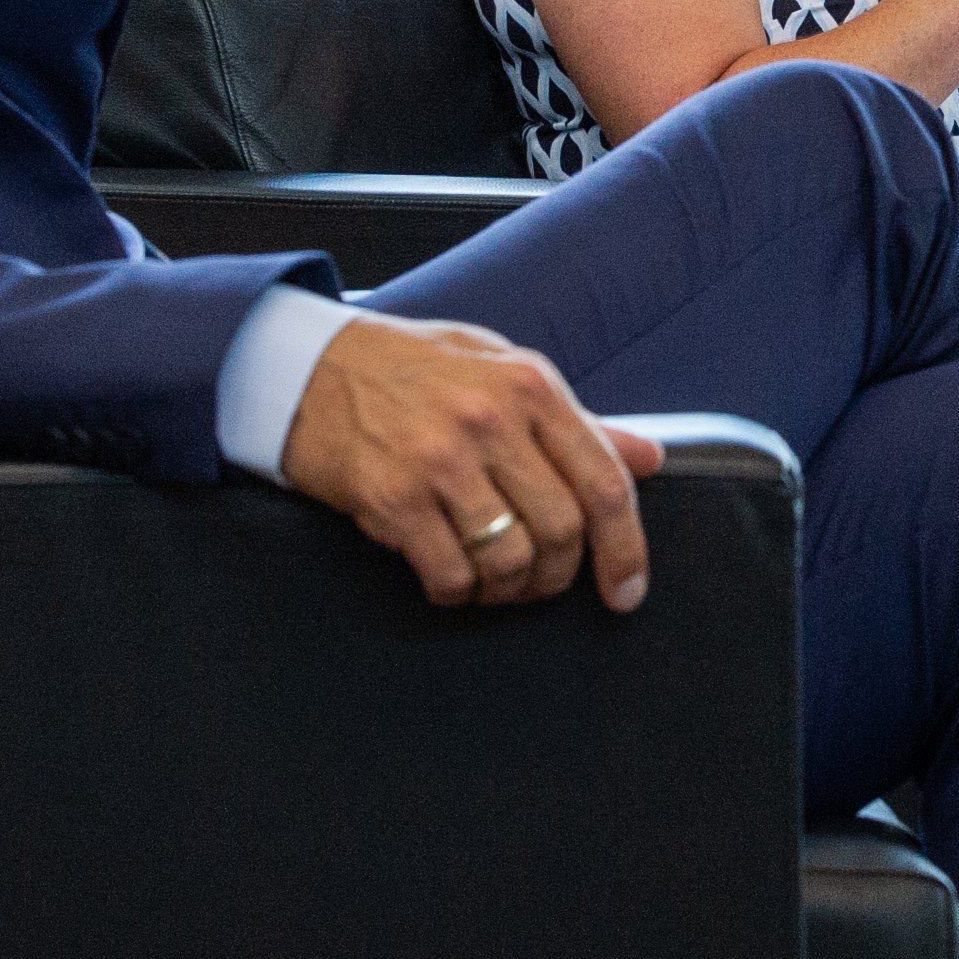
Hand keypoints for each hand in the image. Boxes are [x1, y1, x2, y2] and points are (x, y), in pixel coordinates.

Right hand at [279, 313, 664, 611]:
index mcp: (530, 385)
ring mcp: (439, 460)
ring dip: (510, 590)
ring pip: (510, 560)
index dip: (626, 549)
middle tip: (542, 583)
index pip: (604, 482)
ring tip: (496, 582)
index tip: (626, 590)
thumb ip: (577, 420)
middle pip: (562, 531)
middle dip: (559, 575)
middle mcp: (491, 420)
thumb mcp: (501, 369)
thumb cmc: (412, 368)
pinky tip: (450, 577)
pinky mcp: (392, 498)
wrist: (308, 366)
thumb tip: (650, 458)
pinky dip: (459, 592)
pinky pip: (450, 575)